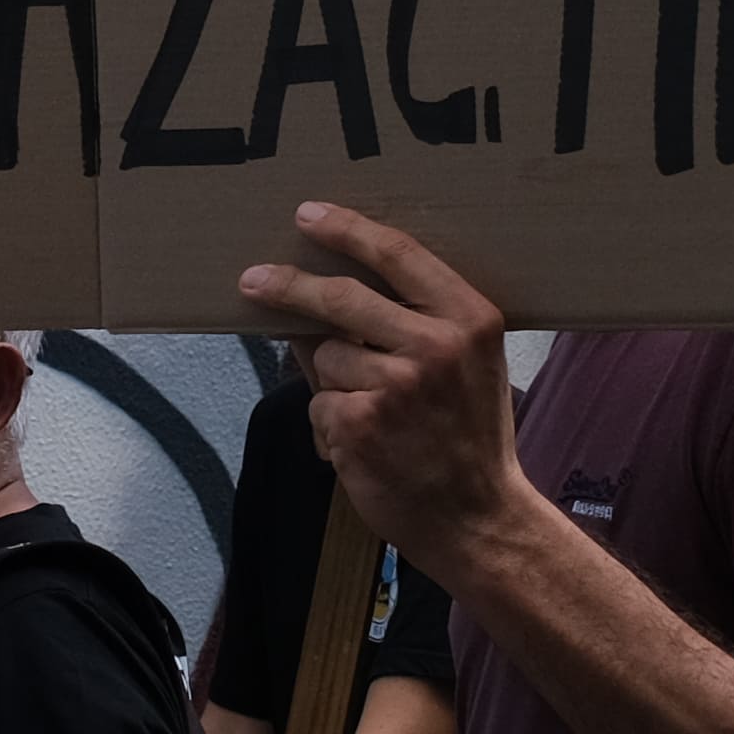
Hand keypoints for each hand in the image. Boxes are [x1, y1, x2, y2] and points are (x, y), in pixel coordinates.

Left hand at [242, 205, 527, 567]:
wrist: (479, 518)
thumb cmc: (469, 438)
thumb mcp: (469, 365)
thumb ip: (416, 323)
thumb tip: (326, 297)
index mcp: (469, 319)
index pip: (398, 254)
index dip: (347, 230)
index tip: (308, 216)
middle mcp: (435, 345)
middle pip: (341, 296)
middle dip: (289, 286)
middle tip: (253, 280)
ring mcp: (396, 385)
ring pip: (325, 356)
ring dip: (333, 384)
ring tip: (373, 417)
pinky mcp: (360, 424)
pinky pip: (320, 404)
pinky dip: (331, 426)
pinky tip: (364, 447)